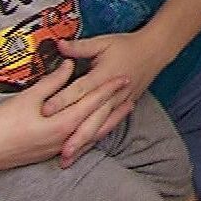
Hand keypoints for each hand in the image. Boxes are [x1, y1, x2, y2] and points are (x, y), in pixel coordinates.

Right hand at [0, 60, 132, 172]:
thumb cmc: (1, 122)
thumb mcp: (28, 98)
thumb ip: (53, 81)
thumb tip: (68, 64)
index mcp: (62, 124)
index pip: (92, 102)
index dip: (109, 88)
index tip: (124, 75)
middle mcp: (64, 139)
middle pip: (98, 119)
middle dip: (115, 103)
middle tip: (131, 88)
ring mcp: (57, 148)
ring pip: (92, 133)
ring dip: (110, 119)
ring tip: (125, 107)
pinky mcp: (49, 152)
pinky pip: (81, 141)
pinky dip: (95, 131)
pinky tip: (99, 125)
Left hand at [49, 29, 166, 161]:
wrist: (153, 51)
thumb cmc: (126, 46)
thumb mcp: (103, 42)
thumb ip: (80, 47)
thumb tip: (60, 45)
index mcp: (103, 75)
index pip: (80, 90)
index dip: (63, 99)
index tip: (46, 110)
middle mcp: (111, 94)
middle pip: (91, 117)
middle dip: (76, 135)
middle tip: (60, 150)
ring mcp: (117, 103)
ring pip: (99, 127)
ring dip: (84, 143)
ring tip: (68, 158)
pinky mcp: (121, 108)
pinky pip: (107, 127)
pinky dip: (95, 140)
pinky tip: (84, 150)